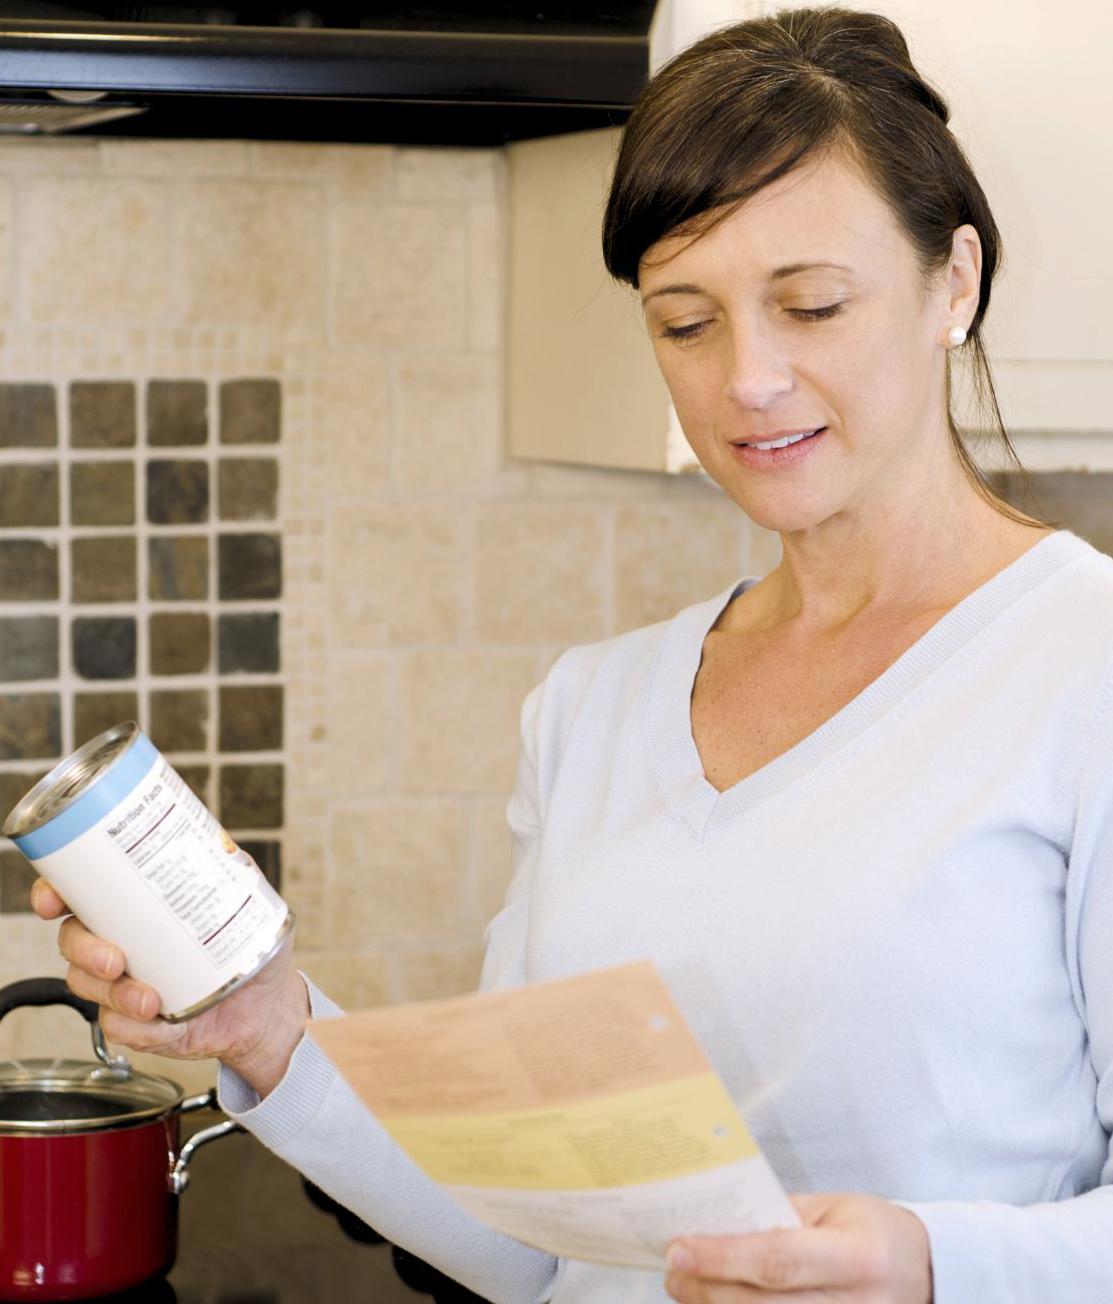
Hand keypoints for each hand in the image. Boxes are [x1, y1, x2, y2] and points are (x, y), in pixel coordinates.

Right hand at [30, 876, 309, 1096]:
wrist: (269, 1005)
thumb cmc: (247, 949)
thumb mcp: (243, 901)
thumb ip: (229, 870)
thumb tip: (220, 844)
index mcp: (131, 910)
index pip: (77, 896)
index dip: (53, 895)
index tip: (53, 900)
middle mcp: (118, 945)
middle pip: (73, 942)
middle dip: (85, 951)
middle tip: (116, 961)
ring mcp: (124, 985)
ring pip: (90, 988)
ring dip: (116, 996)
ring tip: (149, 1000)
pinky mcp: (139, 1025)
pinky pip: (119, 1028)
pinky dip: (138, 1028)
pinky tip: (162, 1023)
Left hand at [665, 1192, 932, 1303]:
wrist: (925, 1273)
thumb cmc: (872, 1231)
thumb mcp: (832, 1209)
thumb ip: (778, 1217)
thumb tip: (715, 1225)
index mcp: (857, 1257)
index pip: (779, 1259)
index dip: (723, 1256)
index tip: (679, 1248)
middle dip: (708, 1288)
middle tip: (673, 1268)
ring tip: (685, 1287)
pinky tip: (718, 1302)